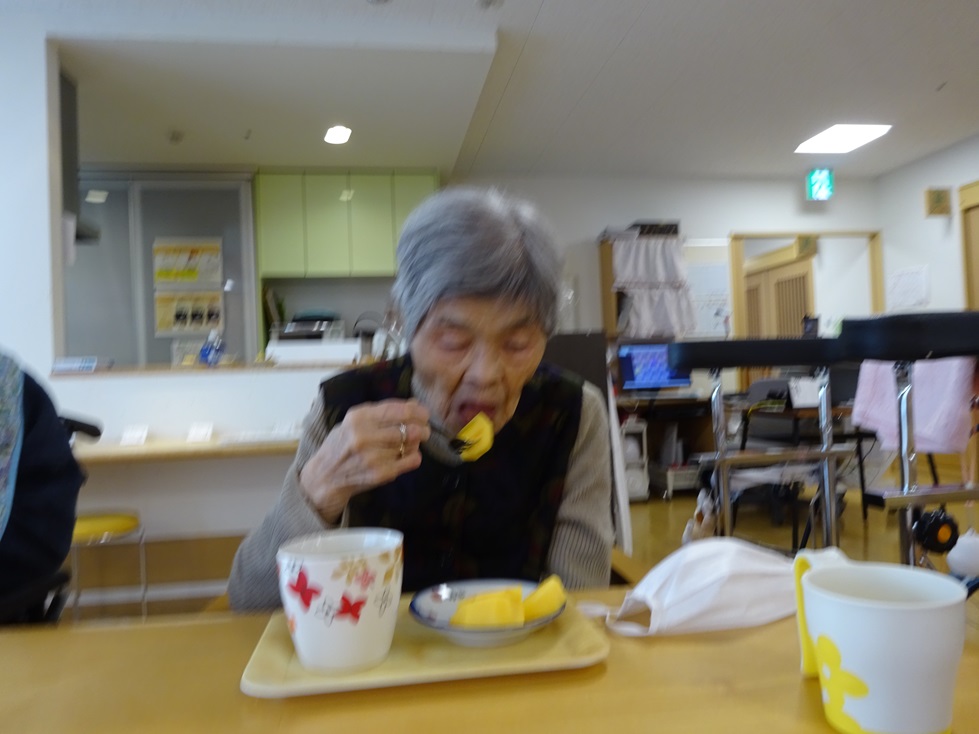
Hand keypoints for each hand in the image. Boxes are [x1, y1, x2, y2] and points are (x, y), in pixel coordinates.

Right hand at [300, 399, 430, 522]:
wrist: (324, 478)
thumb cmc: (340, 446)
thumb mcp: (353, 423)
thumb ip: (380, 413)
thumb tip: (413, 403)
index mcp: (358, 417)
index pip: (398, 409)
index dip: (417, 410)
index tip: (423, 414)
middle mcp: (364, 435)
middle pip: (408, 427)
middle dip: (423, 427)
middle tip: (424, 430)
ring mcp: (373, 456)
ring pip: (411, 443)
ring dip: (416, 443)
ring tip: (412, 443)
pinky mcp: (380, 473)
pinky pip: (411, 460)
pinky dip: (414, 456)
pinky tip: (408, 455)